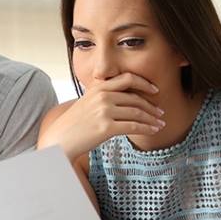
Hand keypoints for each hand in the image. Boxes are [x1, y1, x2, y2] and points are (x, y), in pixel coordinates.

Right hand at [38, 73, 164, 160]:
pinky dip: (146, 128)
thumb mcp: (86, 103)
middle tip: (160, 112)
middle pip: (135, 98)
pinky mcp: (106, 127)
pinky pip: (133, 127)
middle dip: (151, 106)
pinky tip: (153, 131)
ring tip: (160, 124)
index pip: (127, 79)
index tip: (154, 90)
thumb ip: (102, 97)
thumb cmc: (73, 125)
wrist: (59, 140)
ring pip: (137, 113)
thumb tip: (121, 99)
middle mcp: (102, 97)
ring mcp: (104, 111)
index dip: (144, 83)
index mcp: (98, 88)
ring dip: (152, 119)